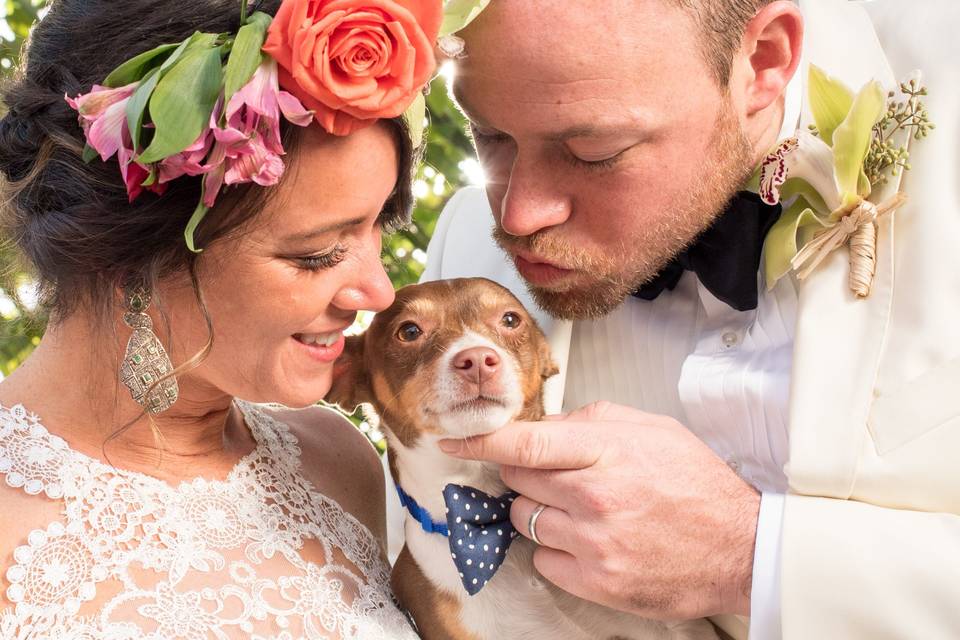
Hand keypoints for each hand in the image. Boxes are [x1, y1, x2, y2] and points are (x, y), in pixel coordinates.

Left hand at [439, 401, 760, 619]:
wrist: (741, 548)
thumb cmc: (696, 484)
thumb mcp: (652, 429)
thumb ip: (594, 419)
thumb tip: (548, 426)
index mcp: (607, 452)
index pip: (525, 444)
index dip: (481, 441)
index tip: (451, 440)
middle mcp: (594, 497)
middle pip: (517, 480)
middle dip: (522, 473)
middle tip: (555, 475)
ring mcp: (594, 543)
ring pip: (525, 520)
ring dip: (539, 511)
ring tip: (580, 509)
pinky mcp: (597, 582)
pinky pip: (543, 559)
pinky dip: (554, 548)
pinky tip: (586, 539)